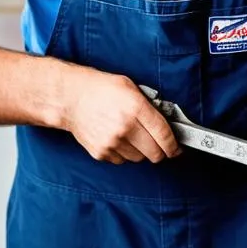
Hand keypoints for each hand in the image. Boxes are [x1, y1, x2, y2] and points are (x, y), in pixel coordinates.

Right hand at [59, 71, 180, 164]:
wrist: (70, 98)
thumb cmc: (101, 89)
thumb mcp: (130, 87)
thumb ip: (150, 105)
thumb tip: (167, 123)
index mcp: (135, 107)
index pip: (164, 135)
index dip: (174, 145)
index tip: (176, 148)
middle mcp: (125, 127)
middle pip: (155, 153)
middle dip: (161, 151)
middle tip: (159, 145)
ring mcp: (112, 142)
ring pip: (140, 158)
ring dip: (141, 151)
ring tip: (132, 136)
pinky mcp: (101, 152)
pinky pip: (122, 160)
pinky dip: (124, 153)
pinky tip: (117, 138)